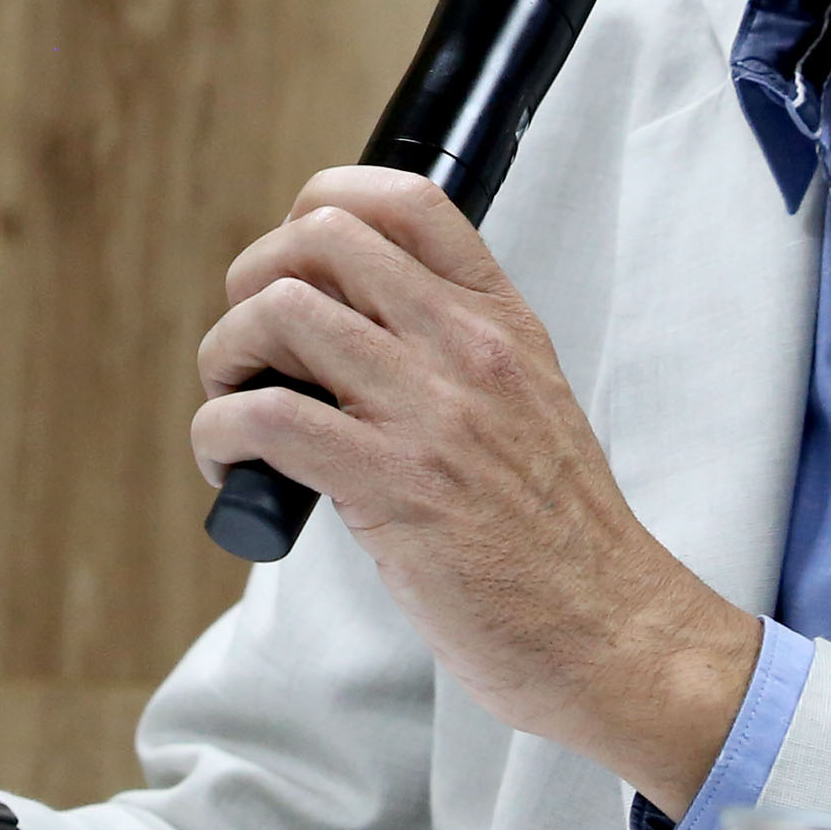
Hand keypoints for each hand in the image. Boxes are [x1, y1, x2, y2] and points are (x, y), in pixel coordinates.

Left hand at [189, 166, 762, 816]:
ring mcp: (431, 411)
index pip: (408, 199)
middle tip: (251, 347)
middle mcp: (466, 347)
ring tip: (233, 406)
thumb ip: (455, 356)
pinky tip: (231, 469)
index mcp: (501, 321)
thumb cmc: (560, 540)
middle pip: (320, 238)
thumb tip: (347, 333)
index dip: (321, 204)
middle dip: (253, 281)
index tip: (292, 260)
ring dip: (225, 357)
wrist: (611, 631)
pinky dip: (219, 436)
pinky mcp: (393, 484)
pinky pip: (265, 419)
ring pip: (279, 313)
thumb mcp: (530, 405)